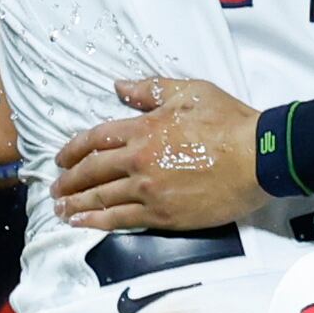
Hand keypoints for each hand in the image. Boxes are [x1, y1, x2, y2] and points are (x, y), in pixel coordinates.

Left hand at [52, 74, 260, 232]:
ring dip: (76, 204)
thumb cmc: (228, 122)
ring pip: (101, 198)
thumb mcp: (189, 92)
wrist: (258, 158)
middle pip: (92, 171)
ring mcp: (150, 190)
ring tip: (61, 209)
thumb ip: (150, 90)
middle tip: (55, 188)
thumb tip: (119, 87)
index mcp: (143, 129)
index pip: (96, 139)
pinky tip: (83, 225)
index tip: (60, 158)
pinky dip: (98, 223)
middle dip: (68, 180)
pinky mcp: (164, 214)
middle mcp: (139, 160)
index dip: (73, 150)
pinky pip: (122, 220)